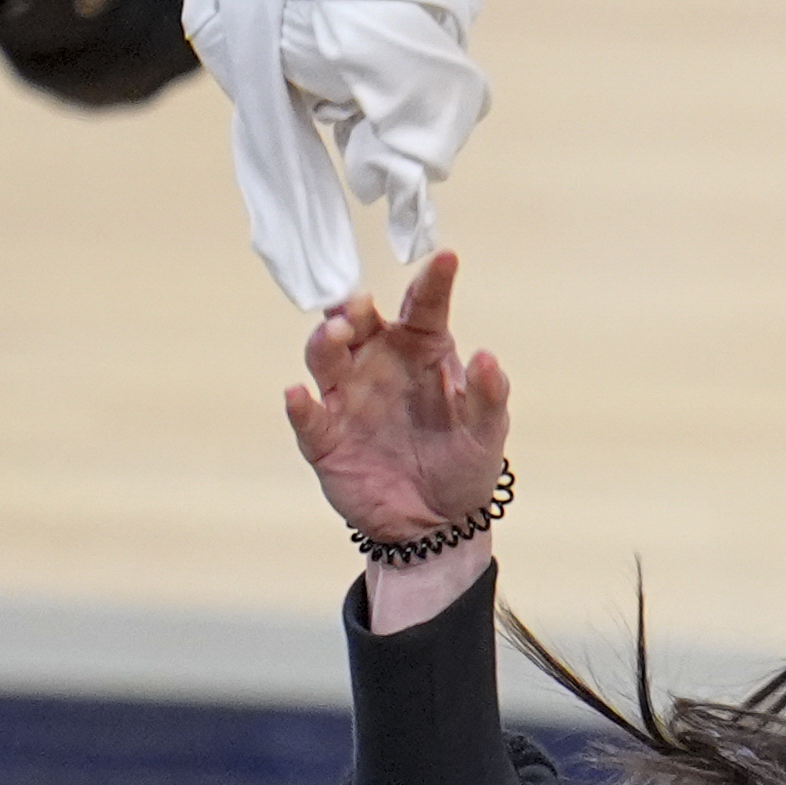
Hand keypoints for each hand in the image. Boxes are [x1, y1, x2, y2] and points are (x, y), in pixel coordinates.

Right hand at [286, 251, 512, 630]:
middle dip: (354, 308)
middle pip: (357, 322)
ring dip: (325, 342)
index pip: (424, 306)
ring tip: (335, 334)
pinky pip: (307, 416)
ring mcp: (348, 399)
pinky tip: (298, 396)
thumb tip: (487, 357)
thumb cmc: (464, 464)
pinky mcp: (325, 437)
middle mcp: (378, 364)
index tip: (447, 259)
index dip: (433, 281)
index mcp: (422, 350)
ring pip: (326, 358)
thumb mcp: (487, 431)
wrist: (438, 525)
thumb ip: (488, 394)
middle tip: (360, 305)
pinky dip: (300, 405)